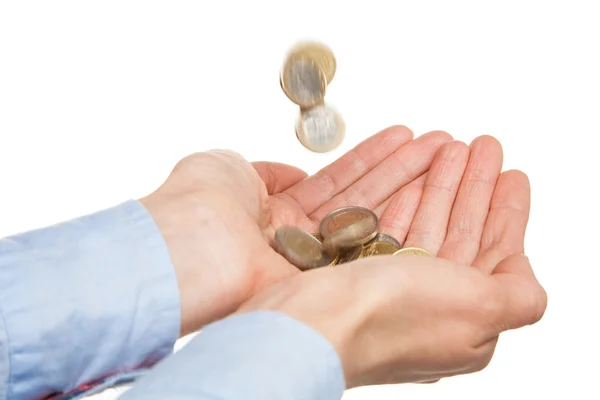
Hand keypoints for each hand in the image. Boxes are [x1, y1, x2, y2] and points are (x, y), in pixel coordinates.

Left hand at [139, 126, 451, 335]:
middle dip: (402, 169)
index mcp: (277, 216)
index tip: (404, 138)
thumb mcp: (228, 166)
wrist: (188, 248)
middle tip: (441, 145)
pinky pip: (374, 245)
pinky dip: (405, 216)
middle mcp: (303, 242)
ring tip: (447, 155)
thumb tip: (293, 174)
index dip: (372, 159)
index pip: (336, 184)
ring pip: (375, 220)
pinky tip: (433, 190)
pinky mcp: (331, 282)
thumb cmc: (197, 203)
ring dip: (412, 185)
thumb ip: (266, 171)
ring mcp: (320, 263)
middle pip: (363, 200)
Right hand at [238, 135, 546, 385]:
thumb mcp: (479, 310)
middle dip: (470, 186)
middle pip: (452, 232)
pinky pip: (374, 219)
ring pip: (414, 220)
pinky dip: (391, 189)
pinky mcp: (342, 264)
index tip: (513, 177)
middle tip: (482, 147)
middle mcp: (416, 304)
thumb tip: (525, 281)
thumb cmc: (388, 321)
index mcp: (456, 321)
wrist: (306, 327)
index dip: (505, 215)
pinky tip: (404, 169)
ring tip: (444, 142)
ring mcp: (376, 284)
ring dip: (433, 180)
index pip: (491, 257)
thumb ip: (518, 296)